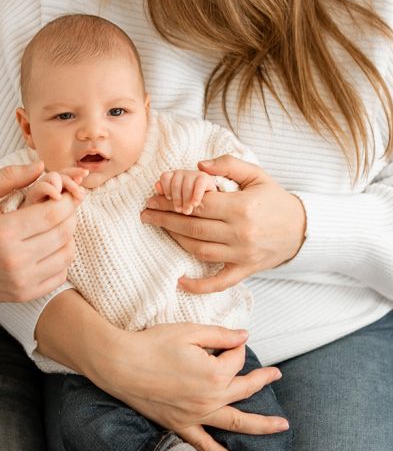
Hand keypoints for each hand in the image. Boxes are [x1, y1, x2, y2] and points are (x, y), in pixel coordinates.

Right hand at [0, 162, 77, 302]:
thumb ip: (10, 176)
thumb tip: (41, 165)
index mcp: (3, 232)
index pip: (53, 214)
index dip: (67, 200)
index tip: (67, 192)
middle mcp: (14, 260)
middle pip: (63, 234)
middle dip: (70, 215)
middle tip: (64, 205)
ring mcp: (20, 281)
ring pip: (65, 255)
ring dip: (68, 236)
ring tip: (57, 224)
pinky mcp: (24, 294)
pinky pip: (59, 275)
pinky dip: (61, 258)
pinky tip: (50, 246)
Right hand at [98, 326, 287, 450]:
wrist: (120, 365)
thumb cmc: (153, 344)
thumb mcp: (189, 331)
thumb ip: (221, 335)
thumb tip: (245, 337)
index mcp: (214, 373)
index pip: (236, 359)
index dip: (233, 346)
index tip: (225, 339)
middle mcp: (210, 398)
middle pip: (245, 389)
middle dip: (262, 380)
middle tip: (276, 375)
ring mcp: (196, 416)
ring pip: (236, 423)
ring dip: (261, 425)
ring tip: (281, 426)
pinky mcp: (181, 426)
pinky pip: (206, 446)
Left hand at [141, 155, 305, 291]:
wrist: (303, 228)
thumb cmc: (275, 199)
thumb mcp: (256, 175)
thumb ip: (228, 165)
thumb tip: (198, 166)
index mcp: (241, 207)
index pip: (198, 203)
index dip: (173, 199)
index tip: (155, 195)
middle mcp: (240, 233)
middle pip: (193, 227)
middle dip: (165, 218)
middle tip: (146, 211)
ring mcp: (242, 254)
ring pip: (199, 250)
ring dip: (174, 240)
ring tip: (157, 227)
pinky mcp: (245, 270)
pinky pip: (219, 282)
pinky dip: (199, 285)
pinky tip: (179, 281)